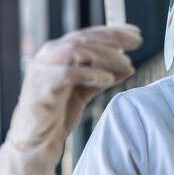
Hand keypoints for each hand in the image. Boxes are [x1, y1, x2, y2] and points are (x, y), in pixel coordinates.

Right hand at [0, 25, 142, 174]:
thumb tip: (129, 66)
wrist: (36, 142)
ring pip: (76, 51)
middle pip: (83, 38)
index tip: (136, 34)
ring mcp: (42, 71)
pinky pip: (68, 74)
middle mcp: (48, 57)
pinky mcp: (41, 88)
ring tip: (126, 64)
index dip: (113, 32)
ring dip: (106, 56)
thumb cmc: (58, 114)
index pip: (88, 35)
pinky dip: (91, 74)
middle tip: (136, 43)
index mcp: (58, 53)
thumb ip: (103, 76)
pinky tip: (108, 80)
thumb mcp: (86, 90)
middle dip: (113, 38)